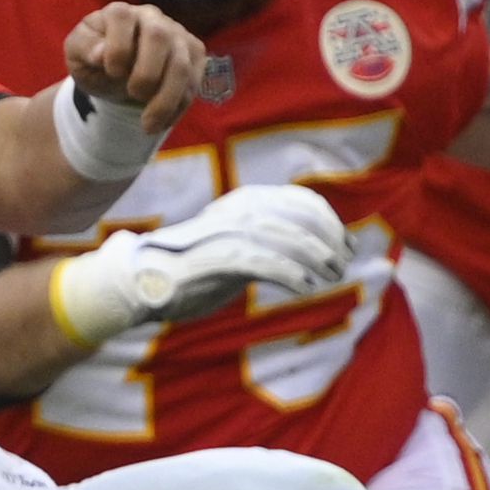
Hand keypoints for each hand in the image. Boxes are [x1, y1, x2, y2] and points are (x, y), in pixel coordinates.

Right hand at [48, 185, 351, 348]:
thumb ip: (267, 241)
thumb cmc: (194, 268)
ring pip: (287, 238)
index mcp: (246, 201)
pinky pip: (263, 262)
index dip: (330, 222)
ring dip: (316, 257)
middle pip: (300, 216)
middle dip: (329, 239)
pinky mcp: (217, 258)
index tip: (346, 245)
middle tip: (344, 265)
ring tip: (332, 277)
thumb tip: (311, 250)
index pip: (301, 201)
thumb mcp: (237, 245)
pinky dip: (290, 274)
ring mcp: (227, 232)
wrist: (142, 281)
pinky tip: (305, 288)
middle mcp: (239, 210)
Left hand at [52, 2, 208, 181]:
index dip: (117, 47)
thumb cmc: (95, 60)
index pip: (122, 18)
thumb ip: (84, 48)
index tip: (111, 71)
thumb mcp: (77, 54)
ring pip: (182, 66)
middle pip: (160, 38)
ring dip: (166, 100)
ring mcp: (177, 35)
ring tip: (148, 125)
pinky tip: (159, 123)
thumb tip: (100, 54)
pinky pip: (193, 84)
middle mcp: (152, 18)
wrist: (116, 75)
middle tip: (133, 94)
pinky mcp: (194, 56)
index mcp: (120, 13)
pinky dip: (177, 109)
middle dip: (147, 74)